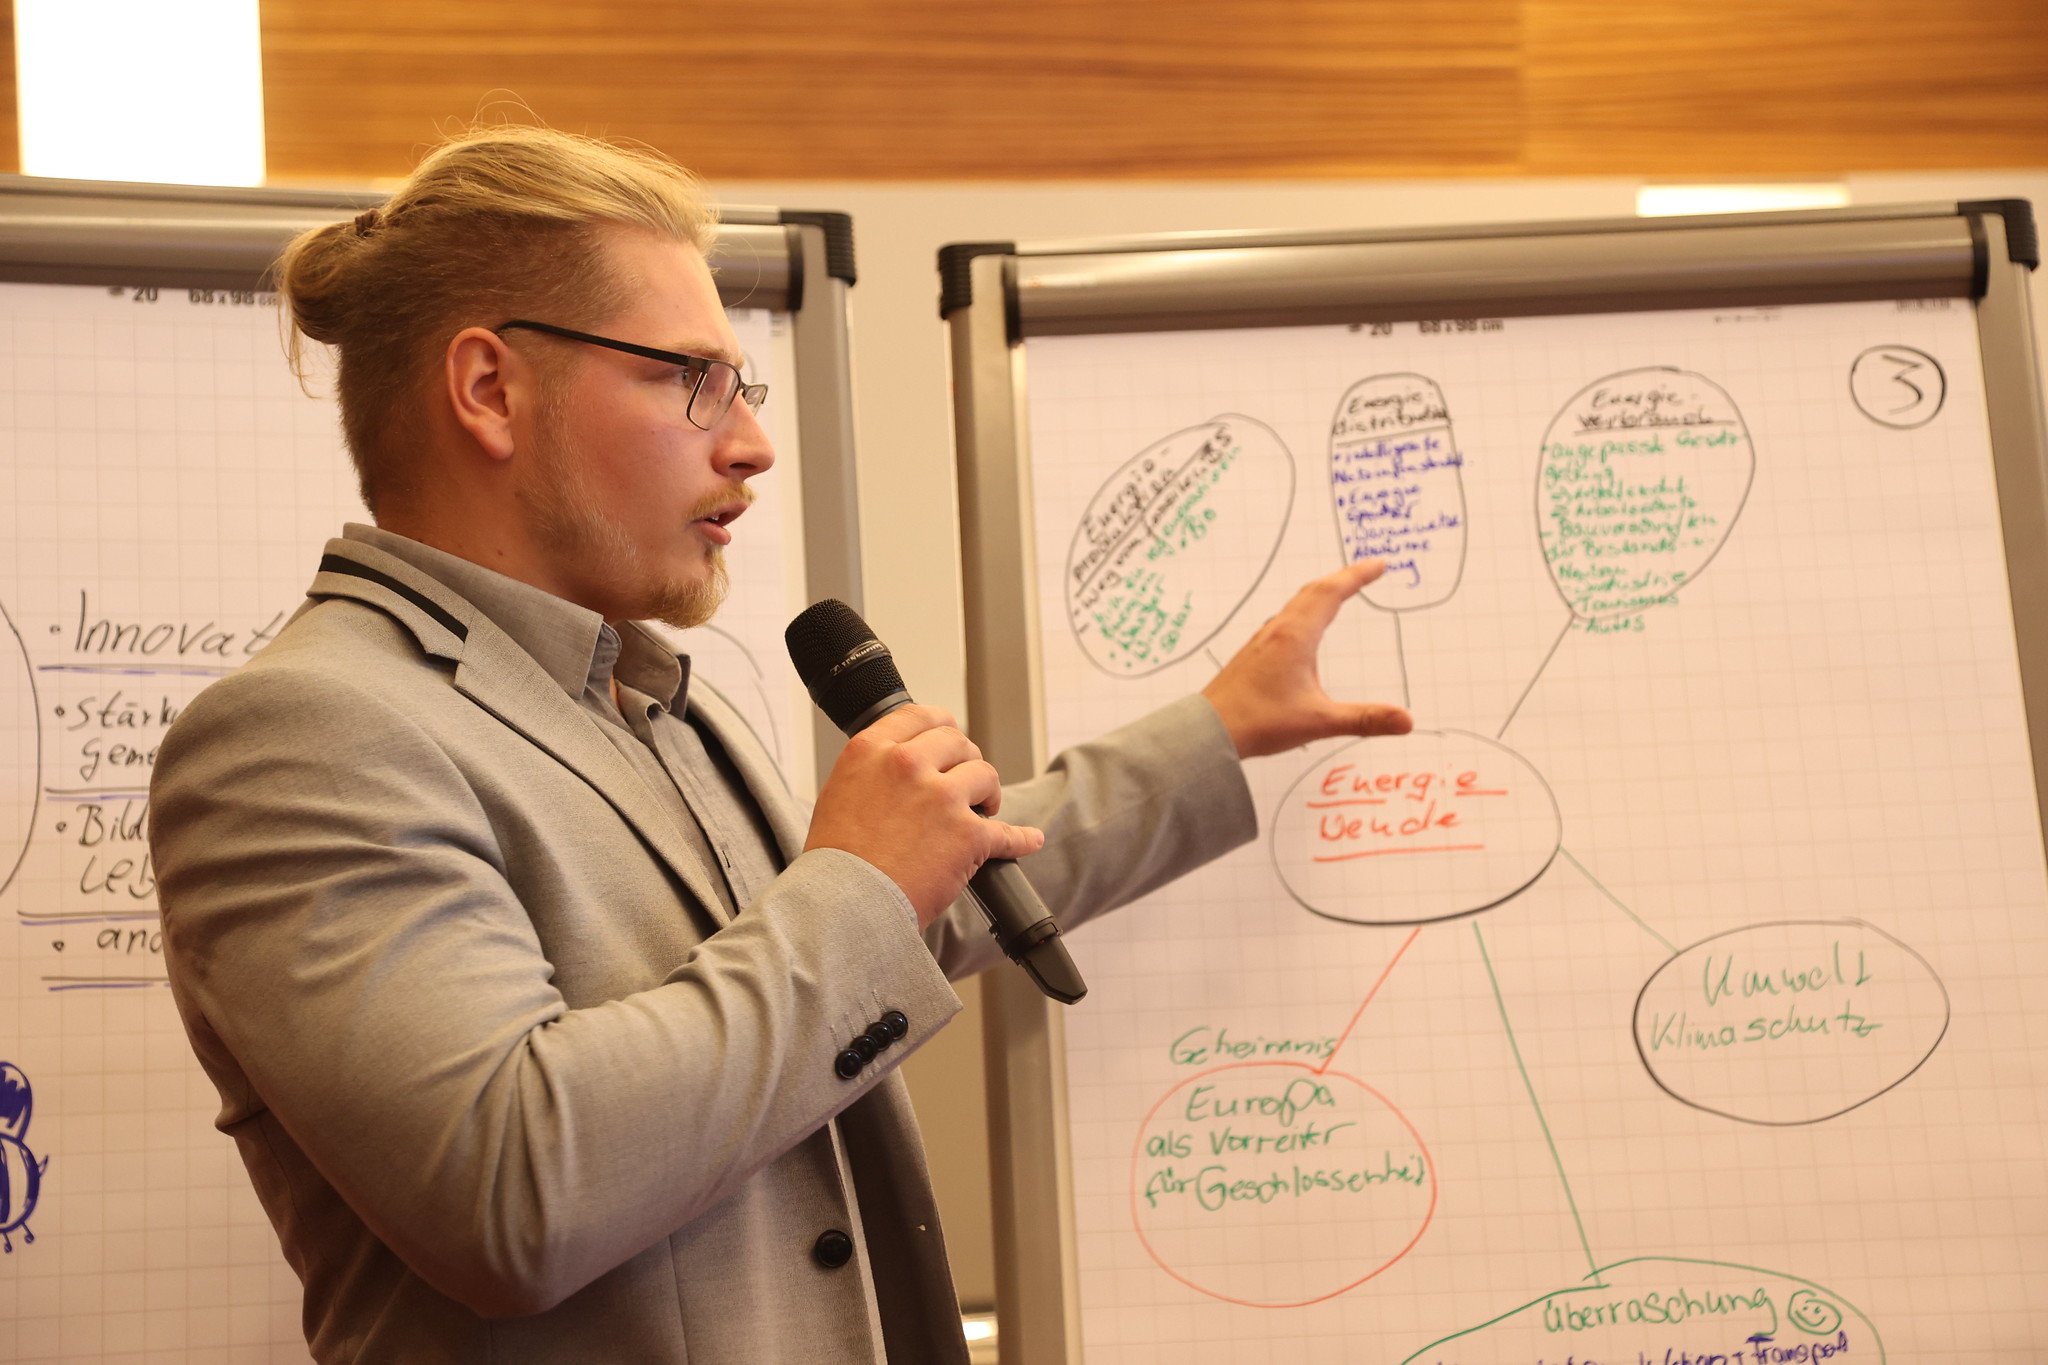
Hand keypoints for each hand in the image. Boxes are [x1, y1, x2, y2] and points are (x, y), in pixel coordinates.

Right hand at [805, 704, 1044, 928]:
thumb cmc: (837, 861)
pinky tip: (1029, 839)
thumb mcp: (840, 791)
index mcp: (872, 750)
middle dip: (966, 760)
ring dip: (988, 793)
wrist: (845, 905)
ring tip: (984, 810)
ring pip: (985, 776)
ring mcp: (941, 798)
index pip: (920, 717)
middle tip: (966, 781)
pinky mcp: (967, 835)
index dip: (942, 726)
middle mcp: (907, 765)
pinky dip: (1021, 839)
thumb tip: (901, 766)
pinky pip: (1006, 832)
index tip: (950, 737)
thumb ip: (873, 769)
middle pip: (957, 742)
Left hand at [1202, 560, 1413, 758]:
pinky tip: (1303, 628)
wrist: (1209, 729)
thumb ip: (1364, 719)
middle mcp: (1279, 631)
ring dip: (1320, 592)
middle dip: (1342, 578)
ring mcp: (1263, 641)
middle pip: (1313, 592)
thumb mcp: (1319, 720)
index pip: (1332, 593)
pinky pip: (1284, 620)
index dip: (1357, 576)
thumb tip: (1407, 720)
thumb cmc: (1259, 722)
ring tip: (1338, 591)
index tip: (1378, 564)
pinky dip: (1303, 610)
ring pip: (1296, 604)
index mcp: (1296, 636)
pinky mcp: (1254, 654)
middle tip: (1366, 570)